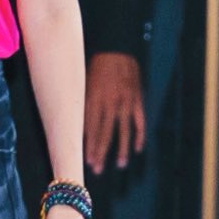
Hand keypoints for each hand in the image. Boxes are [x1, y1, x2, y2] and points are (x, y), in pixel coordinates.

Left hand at [85, 52, 145, 174]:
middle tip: (98, 169)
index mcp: (94, 98)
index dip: (90, 145)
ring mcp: (125, 101)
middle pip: (105, 132)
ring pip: (123, 129)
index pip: (91, 128)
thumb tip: (78, 129)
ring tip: (120, 164)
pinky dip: (139, 135)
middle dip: (101, 151)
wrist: (116, 49)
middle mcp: (110, 102)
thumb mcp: (84, 84)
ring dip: (122, 148)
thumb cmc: (95, 68)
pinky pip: (139, 120)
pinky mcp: (137, 99)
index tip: (88, 160)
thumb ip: (83, 105)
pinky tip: (137, 148)